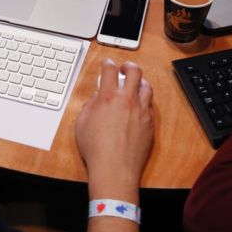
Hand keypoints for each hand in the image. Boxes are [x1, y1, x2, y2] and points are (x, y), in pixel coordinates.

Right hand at [75, 59, 153, 201]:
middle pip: (134, 72)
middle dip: (128, 66)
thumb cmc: (96, 149)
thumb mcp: (82, 123)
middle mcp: (128, 101)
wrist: (115, 168)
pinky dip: (144, 101)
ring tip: (135, 85)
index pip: (110, 70)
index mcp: (108, 97)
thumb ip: (89, 106)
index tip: (107, 64)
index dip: (108, 63)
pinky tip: (139, 105)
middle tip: (124, 69)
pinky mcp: (150, 123)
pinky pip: (150, 105)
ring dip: (140, 82)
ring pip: (146, 87)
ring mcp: (142, 111)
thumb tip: (96, 99)